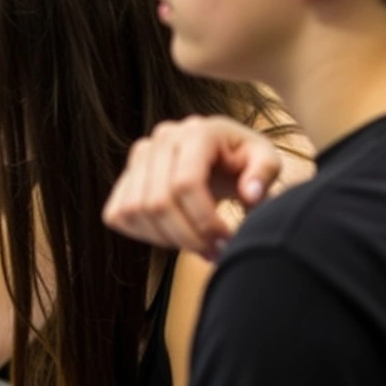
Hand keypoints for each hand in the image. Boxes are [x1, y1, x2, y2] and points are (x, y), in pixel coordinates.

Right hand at [103, 115, 282, 257]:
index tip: (226, 242)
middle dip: (186, 238)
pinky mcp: (125, 176)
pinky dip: (143, 235)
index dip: (204, 222)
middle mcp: (161, 138)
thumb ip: (265, 173)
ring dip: (165, 240)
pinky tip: (173, 237)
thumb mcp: (266, 159)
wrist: (220, 155)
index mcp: (196, 132)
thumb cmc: (244, 159)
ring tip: (196, 246)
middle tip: (213, 253)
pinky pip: (118, 214)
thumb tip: (250, 194)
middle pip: (157, 202)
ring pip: (134, 211)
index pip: (185, 183)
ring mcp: (139, 156)